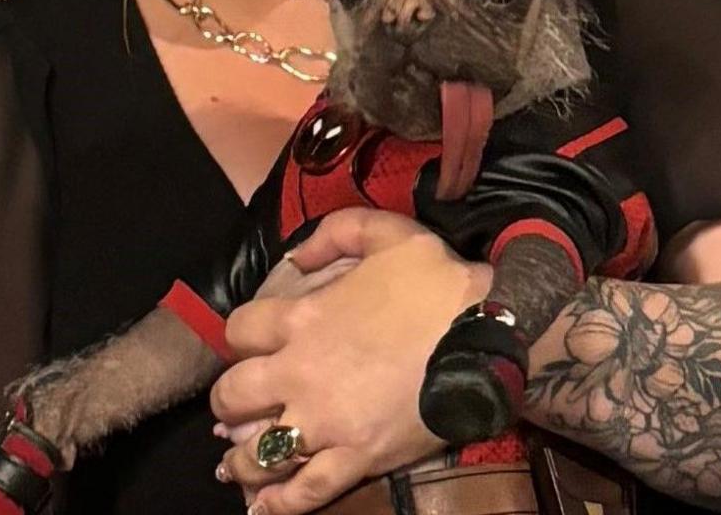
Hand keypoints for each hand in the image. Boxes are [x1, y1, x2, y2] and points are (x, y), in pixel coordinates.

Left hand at [210, 209, 494, 513]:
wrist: (489, 334)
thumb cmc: (439, 282)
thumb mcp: (389, 233)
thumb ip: (335, 232)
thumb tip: (296, 256)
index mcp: (302, 319)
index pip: (239, 330)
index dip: (242, 334)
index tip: (255, 341)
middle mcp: (300, 376)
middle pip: (233, 396)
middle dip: (231, 398)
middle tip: (244, 401)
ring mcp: (326, 423)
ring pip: (258, 452)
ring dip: (241, 455)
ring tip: (239, 458)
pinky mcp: (356, 458)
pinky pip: (304, 491)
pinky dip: (278, 502)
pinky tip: (263, 504)